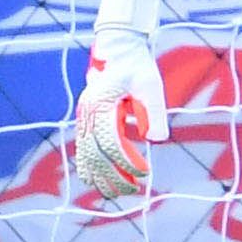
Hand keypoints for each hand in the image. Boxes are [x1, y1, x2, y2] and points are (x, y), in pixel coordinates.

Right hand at [72, 43, 168, 200]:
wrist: (119, 47)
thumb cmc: (136, 65)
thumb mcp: (151, 85)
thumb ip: (154, 112)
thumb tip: (157, 139)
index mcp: (101, 104)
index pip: (111, 142)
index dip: (126, 161)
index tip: (143, 173)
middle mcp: (88, 113)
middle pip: (95, 154)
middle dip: (112, 176)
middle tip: (132, 190)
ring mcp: (85, 116)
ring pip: (86, 154)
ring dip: (99, 176)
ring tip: (113, 194)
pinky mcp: (87, 118)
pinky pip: (84, 147)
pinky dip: (88, 165)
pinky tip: (95, 181)